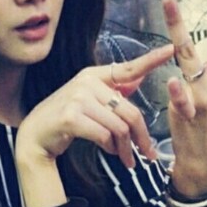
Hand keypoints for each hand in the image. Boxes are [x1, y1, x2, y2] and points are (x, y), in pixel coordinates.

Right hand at [16, 44, 174, 168]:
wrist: (35, 136)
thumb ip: (113, 91)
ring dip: (125, 147)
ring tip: (125, 157)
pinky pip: (104, 135)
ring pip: (119, 126)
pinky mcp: (71, 117)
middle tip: (147, 154)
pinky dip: (111, 148)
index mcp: (92, 75)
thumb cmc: (65, 120)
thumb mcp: (88, 101)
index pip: (127, 68)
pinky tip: (109, 151)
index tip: (171, 49)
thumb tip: (138, 79)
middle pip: (129, 111)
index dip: (151, 60)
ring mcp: (77, 99)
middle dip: (141, 137)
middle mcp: (85, 82)